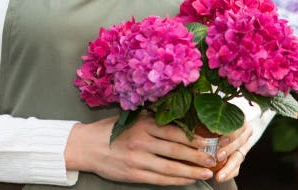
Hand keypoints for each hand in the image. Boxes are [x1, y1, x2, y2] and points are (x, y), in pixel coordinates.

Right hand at [66, 114, 216, 185]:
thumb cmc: (109, 130)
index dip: (193, 138)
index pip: (174, 132)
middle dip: (197, 156)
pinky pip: (159, 179)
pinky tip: (186, 180)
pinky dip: (175, 180)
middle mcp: (142, 141)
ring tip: (205, 173)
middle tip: (212, 158)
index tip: (207, 141)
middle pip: (176, 150)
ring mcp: (138, 159)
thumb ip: (151, 118)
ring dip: (190, 171)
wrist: (85, 146)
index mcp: (143, 124)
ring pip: (170, 167)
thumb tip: (178, 118)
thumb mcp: (131, 117)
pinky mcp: (134, 174)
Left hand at [211, 121, 252, 182]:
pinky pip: (236, 168)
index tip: (220, 141)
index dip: (230, 134)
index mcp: (239, 119)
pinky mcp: (240, 158)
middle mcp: (244, 132)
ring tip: (219, 175)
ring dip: (228, 167)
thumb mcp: (207, 119)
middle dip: (229, 150)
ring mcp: (244, 146)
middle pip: (239, 142)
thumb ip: (205, 118)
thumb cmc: (207, 123)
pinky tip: (221, 177)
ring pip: (238, 157)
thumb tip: (196, 119)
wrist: (209, 133)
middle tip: (218, 156)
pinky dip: (228, 173)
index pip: (238, 126)